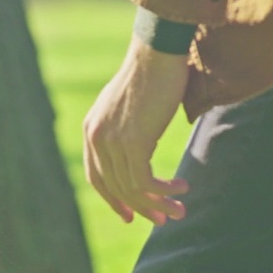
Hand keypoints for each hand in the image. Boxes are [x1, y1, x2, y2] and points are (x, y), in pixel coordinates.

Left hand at [83, 36, 190, 224]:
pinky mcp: (133, 141)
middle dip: (142, 208)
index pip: (97, 177)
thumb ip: (126, 130)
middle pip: (116, 187)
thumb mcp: (129, 107)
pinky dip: (165, 190)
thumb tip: (142, 152)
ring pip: (133, 188)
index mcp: (91, 130)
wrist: (158, 52)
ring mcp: (113, 141)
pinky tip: (182, 188)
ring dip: (159, 203)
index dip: (115, 200)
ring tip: (180, 210)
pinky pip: (146, 181)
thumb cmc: (152, 75)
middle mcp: (96, 137)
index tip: (132, 215)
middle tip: (164, 220)